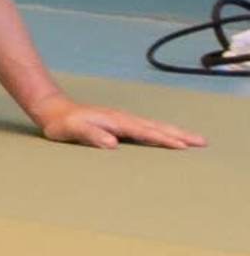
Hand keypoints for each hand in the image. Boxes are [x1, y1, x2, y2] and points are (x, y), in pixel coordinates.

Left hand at [34, 99, 204, 151]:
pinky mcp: (120, 123)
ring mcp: (123, 119)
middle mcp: (123, 118)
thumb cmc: (62, 124)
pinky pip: (148, 128)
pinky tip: (168, 137)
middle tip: (202, 142)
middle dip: (180, 134)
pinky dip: (162, 132)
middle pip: (157, 126)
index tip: (183, 147)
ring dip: (175, 132)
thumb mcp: (73, 130)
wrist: (53, 109)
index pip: (145, 132)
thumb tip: (113, 143)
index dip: (164, 140)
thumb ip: (91, 135)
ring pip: (155, 126)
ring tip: (193, 140)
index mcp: (116, 121)